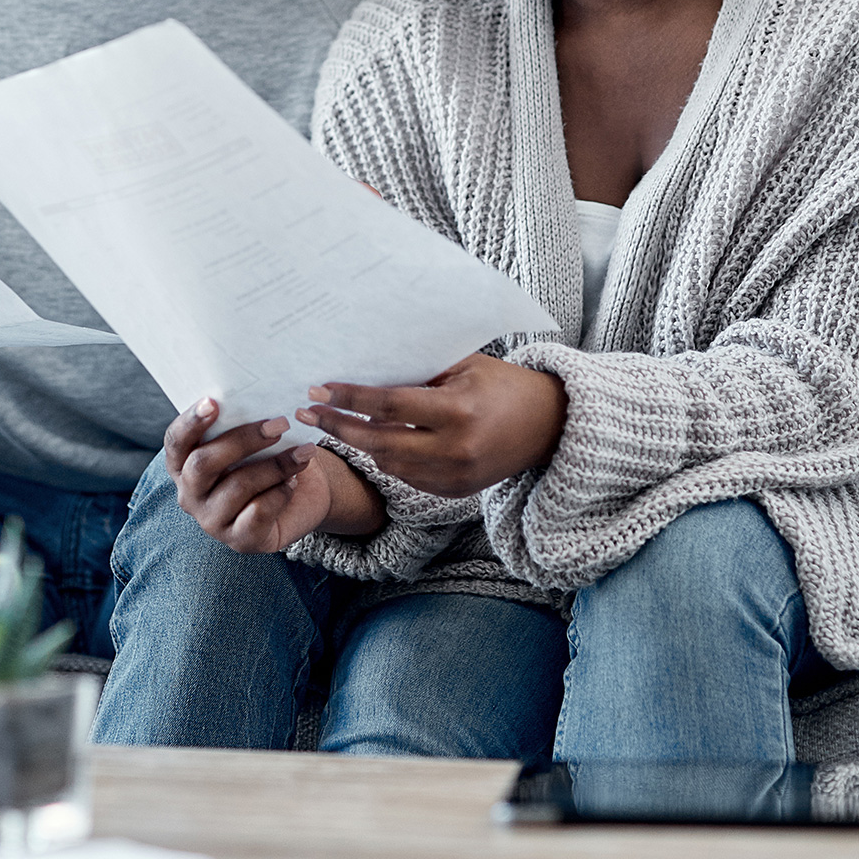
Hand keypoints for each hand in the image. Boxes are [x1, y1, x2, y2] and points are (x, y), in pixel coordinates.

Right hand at [164, 400, 385, 552]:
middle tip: (279, 424)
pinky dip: (280, 492)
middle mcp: (190, 494)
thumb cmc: (267, 457)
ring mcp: (212, 521)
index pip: (176, 441)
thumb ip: (239, 421)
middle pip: (204, 463)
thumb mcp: (251, 438)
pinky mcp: (240, 541)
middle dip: (243, 440)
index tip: (213, 402)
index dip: (191, 422)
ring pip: (237, 487)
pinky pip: (258, 513)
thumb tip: (252, 393)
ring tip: (304, 451)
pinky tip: (295, 480)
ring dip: (275, 465)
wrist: (302, 495)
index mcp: (182, 464)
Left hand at [297, 354, 565, 498]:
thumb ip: (419, 372)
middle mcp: (454, 450)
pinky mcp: (456, 492)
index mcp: (457, 412)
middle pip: (379, 442)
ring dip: (359, 444)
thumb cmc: (504, 385)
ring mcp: (455, 476)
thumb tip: (366, 366)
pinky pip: (407, 478)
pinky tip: (369, 441)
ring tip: (332, 425)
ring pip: (388, 464)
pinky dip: (386, 459)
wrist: (550, 426)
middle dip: (339, 427)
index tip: (317, 390)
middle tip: (307, 414)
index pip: (388, 406)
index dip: (349, 398)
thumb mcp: (463, 367)